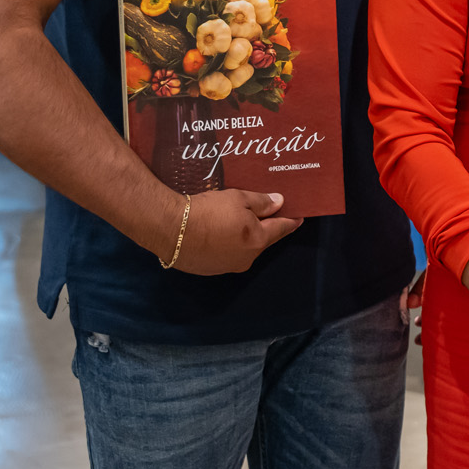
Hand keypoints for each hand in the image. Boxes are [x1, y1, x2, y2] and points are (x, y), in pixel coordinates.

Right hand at [171, 189, 302, 274]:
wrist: (169, 228)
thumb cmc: (207, 210)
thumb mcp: (239, 199)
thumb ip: (263, 202)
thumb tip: (280, 203)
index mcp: (257, 241)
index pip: (281, 229)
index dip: (291, 221)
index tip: (299, 217)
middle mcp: (246, 258)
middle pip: (262, 240)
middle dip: (265, 227)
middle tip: (267, 213)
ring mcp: (227, 267)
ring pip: (243, 248)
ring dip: (244, 236)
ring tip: (238, 221)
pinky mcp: (209, 269)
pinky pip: (226, 254)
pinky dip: (227, 244)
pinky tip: (219, 232)